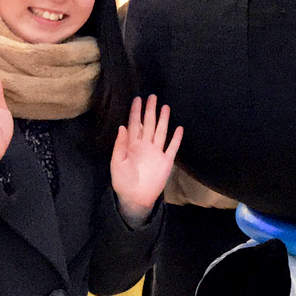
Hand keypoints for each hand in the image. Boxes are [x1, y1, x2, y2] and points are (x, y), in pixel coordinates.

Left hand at [111, 95, 182, 225]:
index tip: (137, 99)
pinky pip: (172, 147)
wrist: (135, 198)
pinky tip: (179, 128)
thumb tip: (122, 126)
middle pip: (149, 124)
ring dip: (163, 120)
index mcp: (132, 145)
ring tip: (165, 107)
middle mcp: (145, 146)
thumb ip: (120, 145)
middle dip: (150, 110)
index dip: (136, 112)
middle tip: (152, 96)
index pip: (135, 124)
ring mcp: (157, 152)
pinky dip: (176, 138)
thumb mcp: (117, 163)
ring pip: (161, 132)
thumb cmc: (123, 181)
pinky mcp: (166, 161)